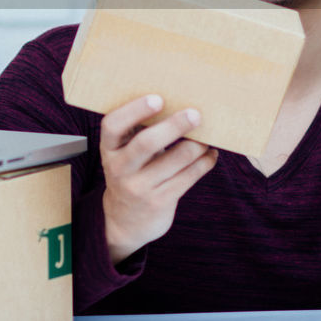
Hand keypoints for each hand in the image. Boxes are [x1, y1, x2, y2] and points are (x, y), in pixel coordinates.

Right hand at [99, 94, 218, 265]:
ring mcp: (139, 188)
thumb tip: (179, 103)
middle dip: (174, 126)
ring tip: (208, 136)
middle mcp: (120, 169)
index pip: (112, 126)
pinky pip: (188, 177)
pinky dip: (204, 162)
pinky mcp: (160, 202)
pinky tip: (210, 154)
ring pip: (175, 160)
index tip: (157, 99)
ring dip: (197, 145)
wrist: (124, 221)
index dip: (134, 110)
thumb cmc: (131, 173)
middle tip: (195, 114)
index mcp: (109, 150)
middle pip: (146, 143)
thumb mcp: (124, 154)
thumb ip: (139, 132)